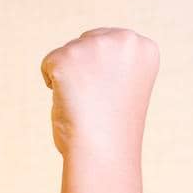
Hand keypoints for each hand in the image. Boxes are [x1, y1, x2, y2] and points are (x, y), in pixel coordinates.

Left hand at [40, 28, 159, 158]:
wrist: (103, 153)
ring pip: (68, 53)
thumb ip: (111, 65)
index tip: (113, 98)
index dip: (104, 76)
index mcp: (144, 48)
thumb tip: (83, 62)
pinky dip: (52, 85)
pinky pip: (48, 64)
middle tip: (96, 103)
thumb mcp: (123, 88)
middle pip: (87, 42)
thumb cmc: (112, 132)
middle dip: (84, 71)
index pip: (110, 46)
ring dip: (69, 80)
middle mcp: (124, 39)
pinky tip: (68, 102)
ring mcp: (95, 45)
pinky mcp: (67, 57)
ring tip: (85, 105)